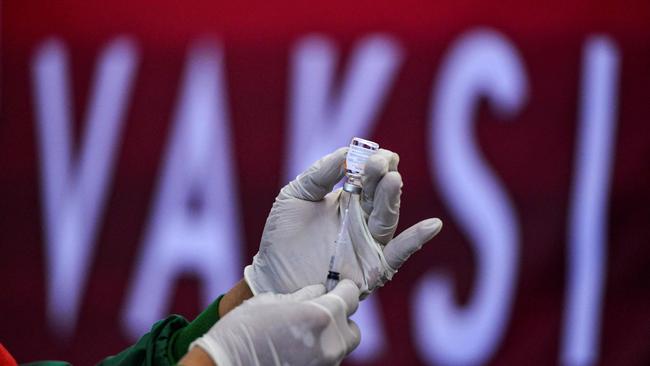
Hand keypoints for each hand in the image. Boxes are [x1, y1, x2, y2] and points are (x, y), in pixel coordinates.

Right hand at [188, 280, 360, 365]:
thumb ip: (301, 296)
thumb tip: (318, 291)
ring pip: (341, 349)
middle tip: (323, 310)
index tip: (340, 284)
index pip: (351, 297)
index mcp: (321, 317)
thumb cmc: (242, 332)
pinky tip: (298, 347)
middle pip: (353, 329)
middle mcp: (330, 344)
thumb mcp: (269, 303)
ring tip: (306, 330)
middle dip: (342, 318)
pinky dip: (319, 353)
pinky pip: (327, 362)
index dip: (345, 287)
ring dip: (331, 337)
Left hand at [244, 147, 441, 296]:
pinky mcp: (371, 269)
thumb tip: (346, 153)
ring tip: (392, 180)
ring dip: (391, 199)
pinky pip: (398, 255)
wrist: (272, 279)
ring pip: (387, 218)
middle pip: (380, 194)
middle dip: (382, 176)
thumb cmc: (282, 238)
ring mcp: (368, 244)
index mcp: (347, 200)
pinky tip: (432, 225)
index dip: (374, 163)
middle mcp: (362, 220)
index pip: (369, 176)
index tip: (372, 153)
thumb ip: (319, 174)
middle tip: (380, 163)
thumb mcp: (295, 196)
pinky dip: (416, 240)